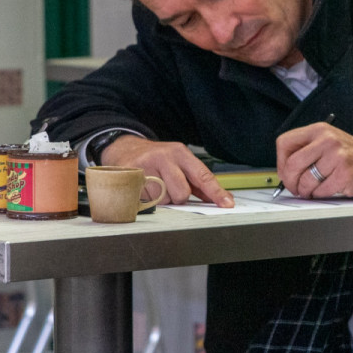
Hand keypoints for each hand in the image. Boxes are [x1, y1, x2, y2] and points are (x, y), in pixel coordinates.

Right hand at [99, 135, 233, 207]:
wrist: (125, 149)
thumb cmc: (156, 159)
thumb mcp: (179, 162)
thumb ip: (197, 181)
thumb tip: (216, 198)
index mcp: (180, 153)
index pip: (202, 175)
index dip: (216, 192)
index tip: (226, 203)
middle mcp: (164, 157)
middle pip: (181, 193)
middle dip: (177, 197)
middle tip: (168, 188)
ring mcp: (146, 165)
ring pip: (163, 200)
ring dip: (160, 200)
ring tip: (153, 187)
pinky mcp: (130, 176)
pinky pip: (145, 201)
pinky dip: (145, 200)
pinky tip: (143, 189)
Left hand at [275, 123, 352, 199]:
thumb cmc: (347, 154)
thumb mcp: (325, 142)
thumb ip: (304, 150)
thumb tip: (283, 172)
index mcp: (318, 130)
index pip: (284, 143)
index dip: (280, 162)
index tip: (285, 171)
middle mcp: (327, 140)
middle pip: (292, 164)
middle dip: (290, 181)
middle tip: (295, 187)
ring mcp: (337, 156)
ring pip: (306, 180)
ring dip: (305, 191)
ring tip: (311, 190)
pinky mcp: (344, 174)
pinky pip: (321, 191)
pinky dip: (320, 194)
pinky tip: (326, 189)